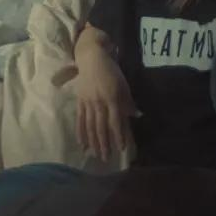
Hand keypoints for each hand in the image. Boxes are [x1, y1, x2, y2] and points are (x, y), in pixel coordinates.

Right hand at [73, 44, 135, 162]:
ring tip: (95, 154)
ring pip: (90, 125)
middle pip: (101, 127)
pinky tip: (82, 143)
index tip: (121, 148)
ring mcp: (88, 102)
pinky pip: (80, 119)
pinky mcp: (80, 101)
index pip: (115, 121)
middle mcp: (99, 102)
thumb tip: (136, 115)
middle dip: (104, 143)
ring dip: (93, 141)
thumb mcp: (123, 84)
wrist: (91, 58)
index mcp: (112, 98)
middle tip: (106, 158)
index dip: (118, 135)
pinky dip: (81, 132)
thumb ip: (127, 101)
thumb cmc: (111, 70)